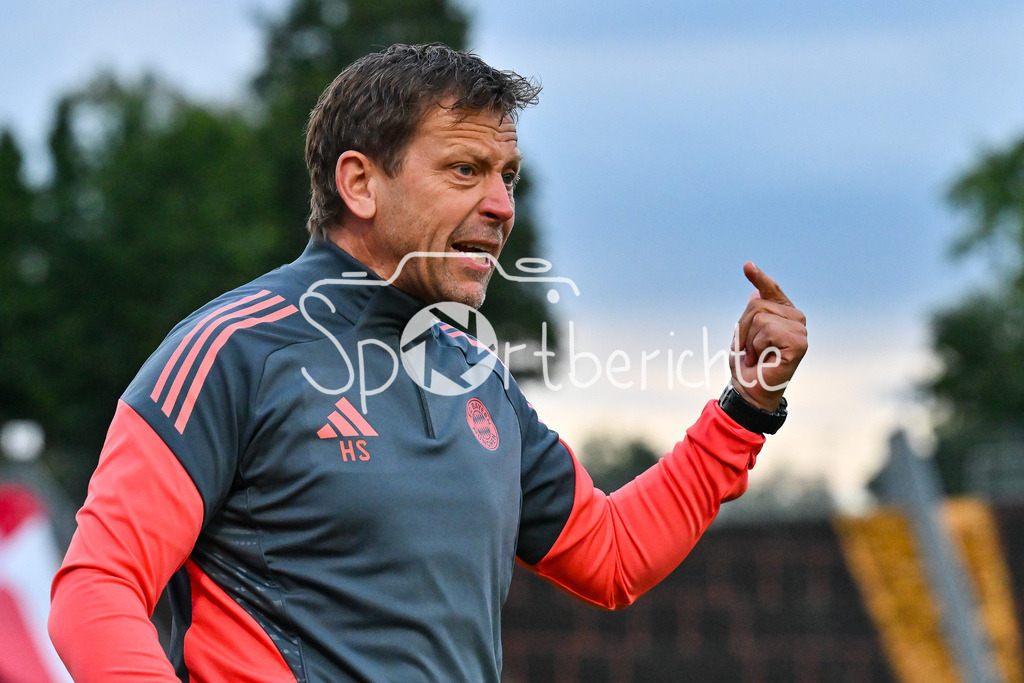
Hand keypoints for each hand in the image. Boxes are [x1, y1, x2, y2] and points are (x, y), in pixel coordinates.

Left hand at [731, 262, 806, 411]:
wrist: (750, 389)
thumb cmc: (748, 365)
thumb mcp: (744, 334)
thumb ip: (753, 313)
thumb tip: (755, 291)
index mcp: (783, 315)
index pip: (771, 290)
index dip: (759, 277)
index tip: (747, 265)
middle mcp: (796, 319)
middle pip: (758, 304)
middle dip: (744, 328)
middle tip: (749, 349)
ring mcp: (800, 331)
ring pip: (761, 317)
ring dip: (750, 340)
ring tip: (756, 355)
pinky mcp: (800, 344)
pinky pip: (769, 331)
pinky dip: (758, 346)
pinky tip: (765, 359)